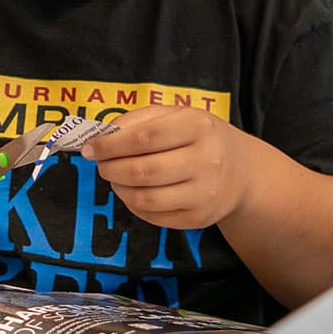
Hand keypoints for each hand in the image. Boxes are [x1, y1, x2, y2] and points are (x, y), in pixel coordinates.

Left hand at [80, 105, 251, 229]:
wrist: (242, 171)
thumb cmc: (199, 136)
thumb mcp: (175, 115)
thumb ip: (137, 121)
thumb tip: (100, 137)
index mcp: (197, 126)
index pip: (144, 138)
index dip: (111, 145)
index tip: (90, 148)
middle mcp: (206, 160)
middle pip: (142, 170)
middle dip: (110, 168)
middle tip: (100, 164)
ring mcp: (204, 193)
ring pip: (145, 198)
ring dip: (119, 188)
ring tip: (115, 178)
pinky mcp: (199, 218)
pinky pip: (154, 216)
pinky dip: (134, 204)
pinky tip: (133, 191)